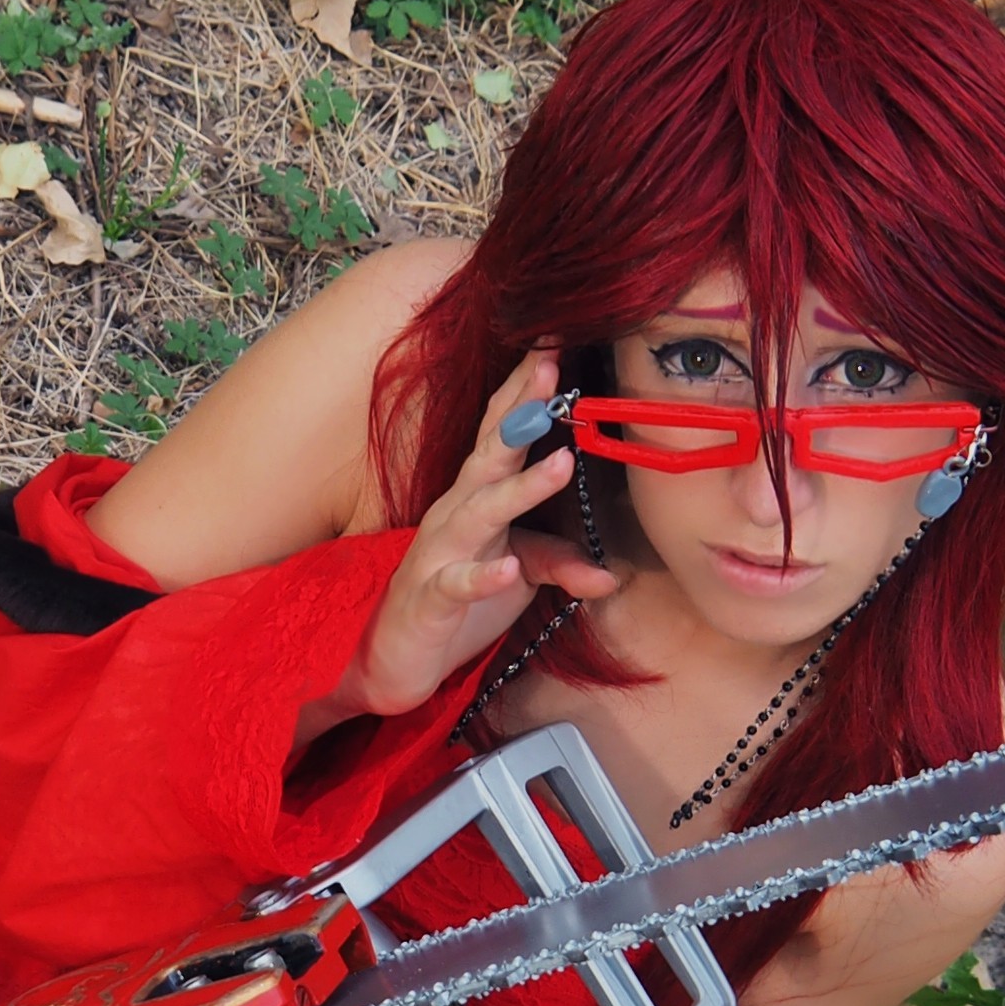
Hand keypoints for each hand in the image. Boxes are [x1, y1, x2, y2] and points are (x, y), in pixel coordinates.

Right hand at [303, 349, 621, 740]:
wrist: (393, 659)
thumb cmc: (454, 604)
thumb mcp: (516, 576)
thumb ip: (557, 562)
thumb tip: (611, 575)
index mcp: (475, 498)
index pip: (501, 435)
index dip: (526, 393)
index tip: (555, 346)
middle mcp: (455, 514)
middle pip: (490, 455)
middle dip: (520, 412)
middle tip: (552, 369)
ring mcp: (439, 554)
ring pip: (480, 513)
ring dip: (521, 489)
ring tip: (562, 464)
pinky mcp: (430, 600)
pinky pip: (456, 585)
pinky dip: (482, 576)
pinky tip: (508, 568)